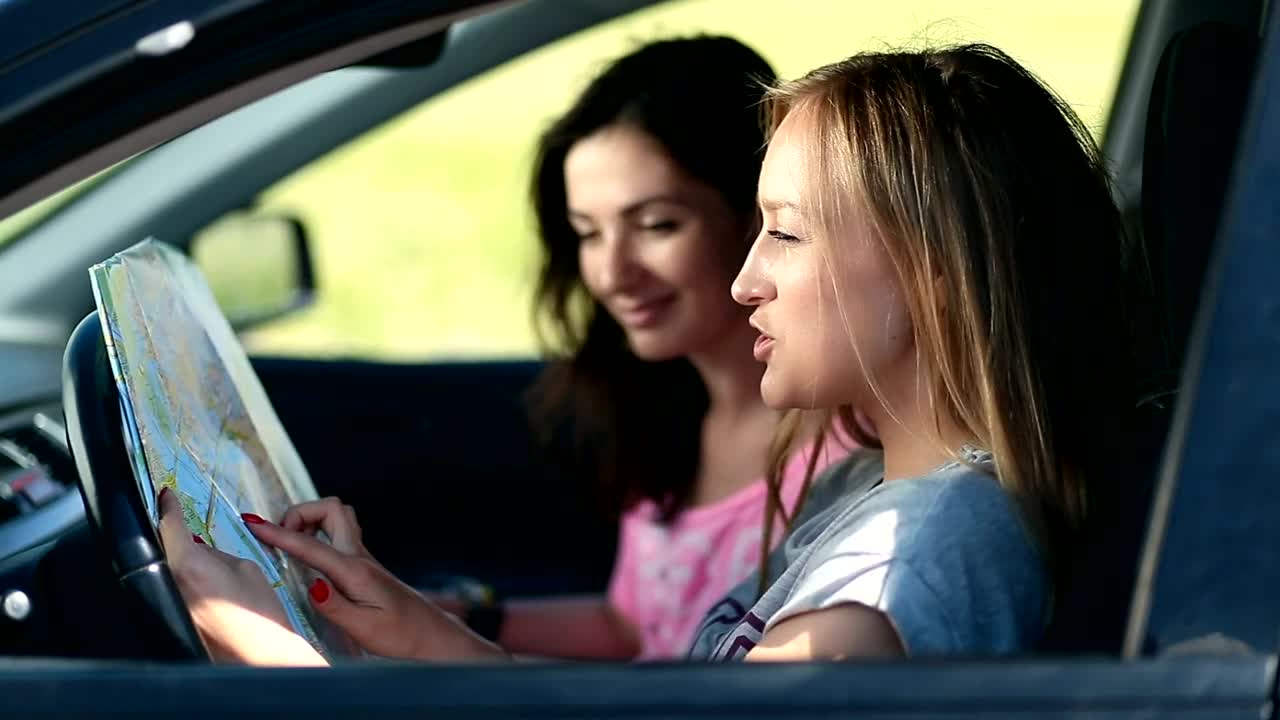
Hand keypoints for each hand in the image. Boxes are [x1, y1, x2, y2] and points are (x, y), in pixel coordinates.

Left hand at [157, 487, 325, 665]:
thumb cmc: (262, 616)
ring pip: (170, 570)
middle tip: (187, 520)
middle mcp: (172, 586)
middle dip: (175, 534)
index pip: (170, 526)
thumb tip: (202, 549)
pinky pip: (176, 589)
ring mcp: (172, 605)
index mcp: (190, 566)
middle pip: (165, 548)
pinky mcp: (177, 620)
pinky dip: (187, 580)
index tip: (167, 494)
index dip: (168, 506)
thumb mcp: (247, 569)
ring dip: (182, 559)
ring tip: (205, 557)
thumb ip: (217, 553)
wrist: (263, 656)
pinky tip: (208, 583)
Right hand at [249, 498, 506, 661]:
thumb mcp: (364, 628)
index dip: (279, 533)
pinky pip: (338, 535)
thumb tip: (311, 583)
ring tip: (292, 548)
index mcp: (355, 570)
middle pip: (331, 509)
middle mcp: (360, 557)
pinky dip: (318, 536)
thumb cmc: (400, 636)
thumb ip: (334, 606)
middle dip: (301, 513)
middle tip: (281, 540)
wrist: (431, 637)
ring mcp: (364, 558)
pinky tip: (310, 560)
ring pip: (337, 518)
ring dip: (311, 521)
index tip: (251, 523)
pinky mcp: (364, 566)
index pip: (310, 545)